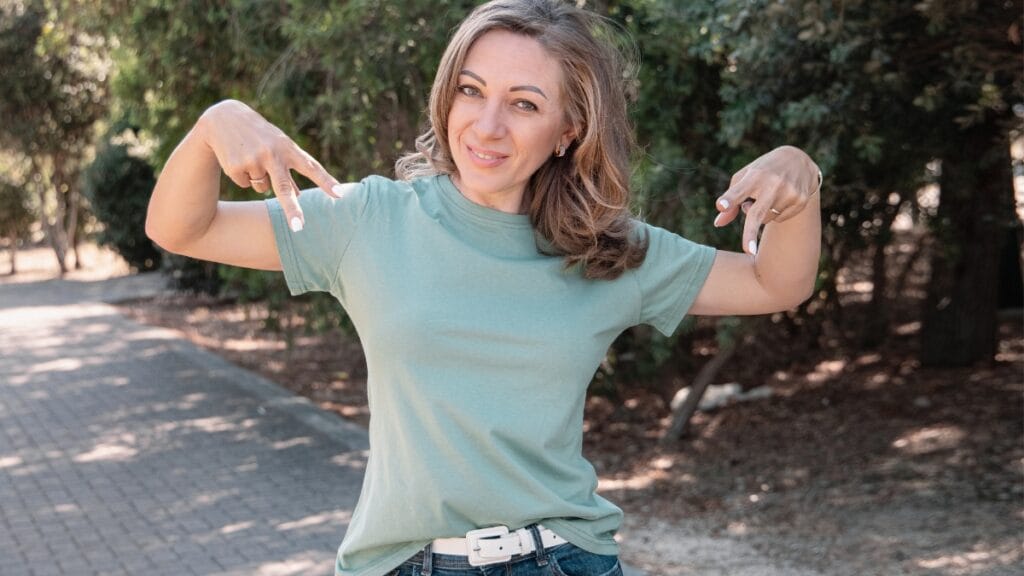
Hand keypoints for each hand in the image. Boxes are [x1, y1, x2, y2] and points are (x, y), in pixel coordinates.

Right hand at [196, 99, 342, 231]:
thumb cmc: (261, 135)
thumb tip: (299, 195)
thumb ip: (289, 170)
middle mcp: (272, 154)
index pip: (312, 168)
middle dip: (292, 210)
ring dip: (259, 179)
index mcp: (288, 148)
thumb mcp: (278, 147)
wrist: (224, 118)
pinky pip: (246, 184)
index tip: (340, 195)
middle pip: (284, 188)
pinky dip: (243, 176)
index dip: (326, 182)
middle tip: (300, 228)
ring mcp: (253, 160)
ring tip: (252, 157)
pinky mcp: (236, 166)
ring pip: (263, 188)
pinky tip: (238, 158)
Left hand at [713, 145, 820, 254]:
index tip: (721, 205)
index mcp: (755, 175)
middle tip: (748, 250)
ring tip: (767, 195)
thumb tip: (718, 224)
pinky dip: (775, 213)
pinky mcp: (801, 200)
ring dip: (761, 213)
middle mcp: (773, 183)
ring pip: (766, 218)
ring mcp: (789, 192)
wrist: (798, 160)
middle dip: (750, 233)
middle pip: (757, 213)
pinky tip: (780, 197)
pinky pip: (780, 218)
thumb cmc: (763, 170)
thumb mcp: (744, 178)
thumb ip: (730, 200)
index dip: (730, 199)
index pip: (738, 190)